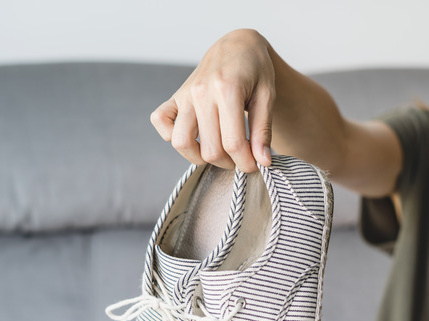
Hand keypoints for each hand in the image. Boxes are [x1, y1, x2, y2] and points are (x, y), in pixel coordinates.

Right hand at [150, 29, 274, 172]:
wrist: (237, 46)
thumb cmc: (255, 70)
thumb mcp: (267, 96)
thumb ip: (263, 130)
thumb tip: (263, 162)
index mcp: (227, 90)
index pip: (233, 143)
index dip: (246, 162)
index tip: (255, 165)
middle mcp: (201, 92)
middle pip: (209, 149)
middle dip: (228, 163)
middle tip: (241, 157)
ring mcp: (184, 94)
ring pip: (181, 142)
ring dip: (200, 157)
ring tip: (218, 152)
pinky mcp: (174, 96)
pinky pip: (160, 122)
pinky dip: (171, 135)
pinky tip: (193, 135)